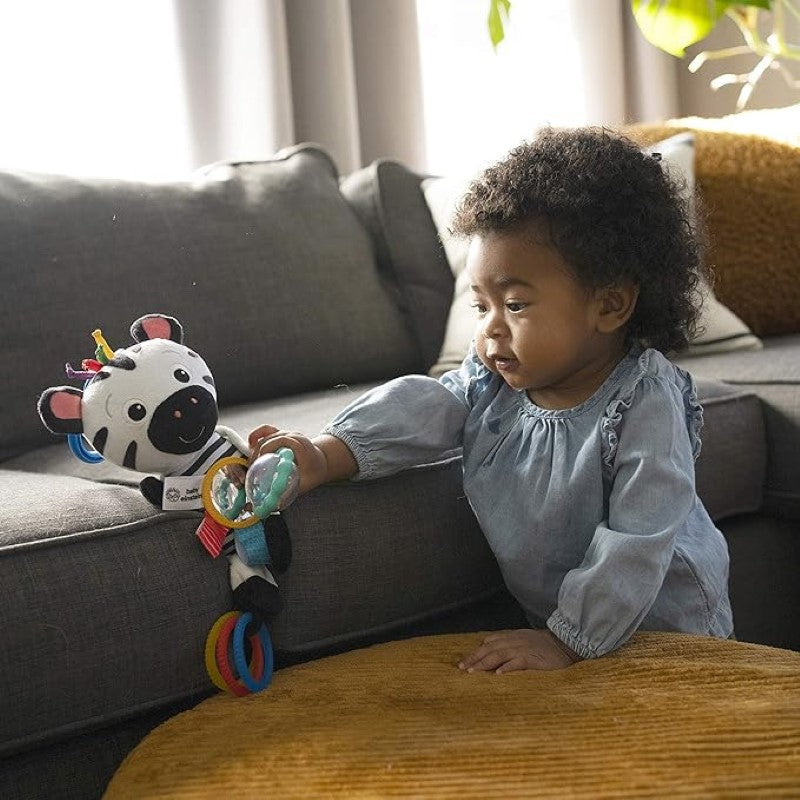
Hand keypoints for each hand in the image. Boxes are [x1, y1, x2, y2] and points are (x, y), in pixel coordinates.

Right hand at [248, 425, 328, 495]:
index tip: (257, 463)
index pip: (282, 441)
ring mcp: (286, 432)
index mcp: (301, 445)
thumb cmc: (314, 473)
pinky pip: (265, 430)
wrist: (321, 462)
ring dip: (255, 449)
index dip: (267, 450)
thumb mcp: (304, 485)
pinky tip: (250, 446)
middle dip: (257, 452)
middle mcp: (293, 435)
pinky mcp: (280, 433)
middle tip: (250, 469)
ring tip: (250, 464)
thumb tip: (271, 505)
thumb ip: (289, 493)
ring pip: (265, 435)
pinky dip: (256, 436)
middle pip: (270, 438)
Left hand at [458, 629, 581, 673]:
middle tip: (462, 668)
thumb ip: (508, 644)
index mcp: (511, 637)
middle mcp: (514, 641)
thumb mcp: (523, 640)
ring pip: (499, 655)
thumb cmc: (544, 646)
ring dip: (484, 663)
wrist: (565, 644)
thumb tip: (489, 649)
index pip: (488, 643)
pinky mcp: (533, 658)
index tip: (463, 662)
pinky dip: (507, 668)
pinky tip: (498, 674)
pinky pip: (517, 662)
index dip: (475, 653)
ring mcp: (523, 649)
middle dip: (474, 658)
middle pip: (489, 649)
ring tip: (473, 671)